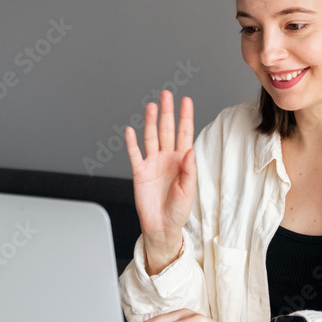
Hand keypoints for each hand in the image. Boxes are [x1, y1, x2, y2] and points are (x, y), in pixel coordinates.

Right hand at [124, 92, 196, 263]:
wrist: (162, 227)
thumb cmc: (178, 210)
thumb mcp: (188, 191)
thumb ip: (190, 170)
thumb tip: (191, 150)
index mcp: (182, 160)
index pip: (184, 133)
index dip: (185, 117)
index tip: (186, 100)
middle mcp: (167, 158)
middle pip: (166, 129)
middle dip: (167, 112)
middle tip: (166, 94)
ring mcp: (152, 163)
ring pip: (151, 137)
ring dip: (151, 122)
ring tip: (151, 106)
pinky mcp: (140, 172)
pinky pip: (135, 154)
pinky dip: (132, 143)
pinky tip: (131, 130)